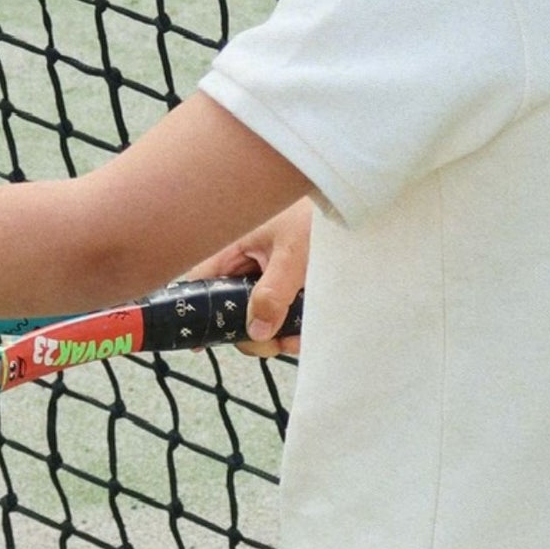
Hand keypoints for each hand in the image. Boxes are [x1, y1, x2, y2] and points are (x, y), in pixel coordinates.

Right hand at [187, 196, 309, 356]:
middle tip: (274, 343)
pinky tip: (305, 332)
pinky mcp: (288, 288)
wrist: (351, 204)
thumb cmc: (316, 217)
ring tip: (298, 338)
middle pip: (231, 310)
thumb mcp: (293, 254)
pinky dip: (291, 329)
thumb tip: (256, 331)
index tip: (202, 342)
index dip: (198, 312)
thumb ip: (273, 292)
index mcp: (234, 249)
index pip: (202, 284)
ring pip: (258, 318)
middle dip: (251, 332)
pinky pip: (281, 316)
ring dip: (276, 335)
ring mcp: (266, 278)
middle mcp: (246, 265)